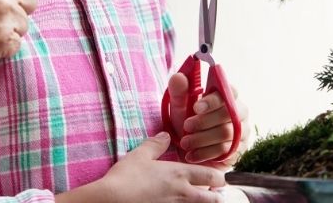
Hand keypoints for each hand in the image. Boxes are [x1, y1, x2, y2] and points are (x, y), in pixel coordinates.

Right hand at [60, 133, 226, 202]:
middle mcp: (183, 193)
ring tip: (198, 197)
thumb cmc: (126, 177)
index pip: (213, 176)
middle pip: (214, 198)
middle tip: (212, 191)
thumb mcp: (139, 155)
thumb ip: (156, 144)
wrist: (113, 200)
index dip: (219, 176)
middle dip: (216, 194)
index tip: (216, 175)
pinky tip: (178, 202)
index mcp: (179, 173)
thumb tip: (165, 135)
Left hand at [167, 73, 243, 166]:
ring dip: (202, 138)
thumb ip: (178, 91)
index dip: (214, 99)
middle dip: (205, 121)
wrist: (189, 148)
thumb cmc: (187, 121)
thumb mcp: (179, 106)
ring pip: (226, 133)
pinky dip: (206, 153)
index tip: (195, 107)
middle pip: (229, 113)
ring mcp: (242, 131)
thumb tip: (178, 77)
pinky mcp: (239, 150)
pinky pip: (225, 151)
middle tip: (186, 126)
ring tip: (185, 143)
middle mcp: (239, 111)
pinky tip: (191, 155)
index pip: (229, 91)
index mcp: (227, 94)